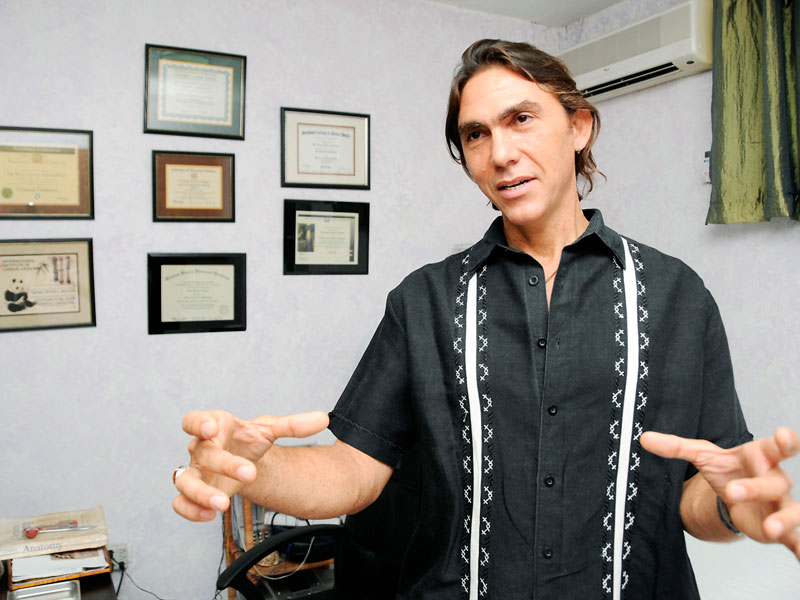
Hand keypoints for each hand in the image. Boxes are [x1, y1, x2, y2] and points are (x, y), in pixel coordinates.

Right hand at [173, 409, 328, 521]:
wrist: (243, 456)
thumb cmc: (248, 439)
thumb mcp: (270, 430)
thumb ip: (294, 425)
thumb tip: (322, 419)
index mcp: (215, 427)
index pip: (194, 419)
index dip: (198, 423)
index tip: (211, 428)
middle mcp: (201, 449)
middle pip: (203, 454)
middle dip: (225, 464)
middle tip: (250, 473)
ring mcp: (196, 471)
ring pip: (184, 481)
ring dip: (201, 493)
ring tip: (223, 504)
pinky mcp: (194, 492)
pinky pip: (180, 503)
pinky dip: (190, 510)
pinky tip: (210, 516)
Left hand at [641, 427, 799, 559]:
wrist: (734, 492)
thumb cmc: (726, 468)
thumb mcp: (701, 455)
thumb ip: (675, 446)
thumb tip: (644, 439)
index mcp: (759, 456)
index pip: (775, 446)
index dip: (784, 441)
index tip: (784, 435)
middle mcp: (775, 479)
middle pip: (774, 482)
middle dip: (756, 487)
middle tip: (734, 492)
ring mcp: (780, 504)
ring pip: (791, 511)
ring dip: (785, 519)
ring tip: (771, 528)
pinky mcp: (781, 529)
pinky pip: (797, 540)